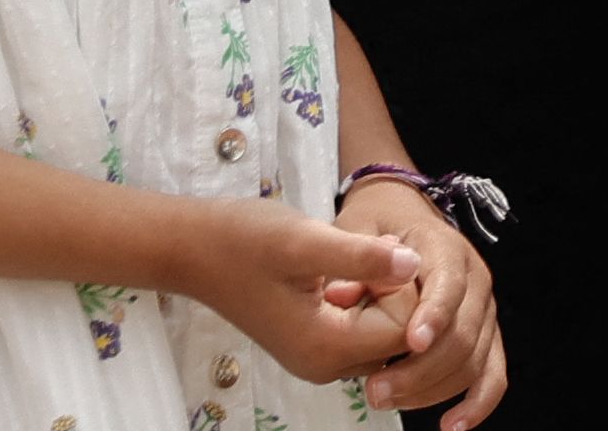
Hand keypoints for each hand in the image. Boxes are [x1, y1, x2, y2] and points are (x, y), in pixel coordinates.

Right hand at [167, 196, 421, 386]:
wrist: (191, 249)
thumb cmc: (242, 240)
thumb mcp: (305, 240)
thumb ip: (363, 256)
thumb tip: (415, 264)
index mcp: (326, 347)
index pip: (404, 332)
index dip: (404, 289)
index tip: (384, 251)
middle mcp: (324, 366)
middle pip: (396, 341)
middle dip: (396, 295)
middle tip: (372, 250)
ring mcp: (315, 360)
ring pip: (379, 337)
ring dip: (379, 297)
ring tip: (355, 256)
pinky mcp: (308, 346)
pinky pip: (357, 332)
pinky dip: (362, 302)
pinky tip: (341, 269)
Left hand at [334, 178, 507, 424]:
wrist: (399, 217)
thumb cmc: (375, 227)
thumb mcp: (355, 231)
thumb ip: (353, 261)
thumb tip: (341, 295)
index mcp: (445, 248)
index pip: (449, 284)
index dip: (434, 315)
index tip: (411, 343)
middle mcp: (475, 279)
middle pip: (463, 333)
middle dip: (422, 369)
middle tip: (376, 390)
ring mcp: (484, 310)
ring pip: (475, 360)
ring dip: (435, 390)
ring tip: (390, 402)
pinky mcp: (485, 336)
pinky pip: (492, 374)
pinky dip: (476, 404)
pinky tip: (452, 425)